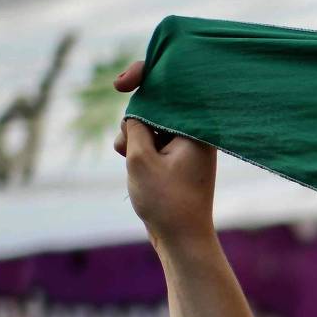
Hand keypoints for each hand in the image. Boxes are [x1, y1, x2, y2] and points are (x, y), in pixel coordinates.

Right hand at [112, 61, 216, 244]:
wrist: (182, 240)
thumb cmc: (166, 201)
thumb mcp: (140, 157)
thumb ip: (134, 125)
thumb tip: (135, 115)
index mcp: (197, 127)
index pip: (171, 86)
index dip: (143, 76)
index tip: (119, 83)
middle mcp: (197, 133)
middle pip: (156, 106)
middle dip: (133, 120)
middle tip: (124, 147)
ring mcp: (188, 146)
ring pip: (150, 125)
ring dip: (133, 137)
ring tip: (129, 161)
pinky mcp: (178, 159)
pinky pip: (154, 141)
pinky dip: (139, 149)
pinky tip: (131, 165)